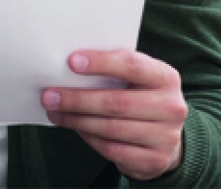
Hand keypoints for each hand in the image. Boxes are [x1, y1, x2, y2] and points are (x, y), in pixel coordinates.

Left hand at [41, 50, 187, 180]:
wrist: (165, 134)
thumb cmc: (139, 95)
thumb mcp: (135, 78)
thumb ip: (112, 69)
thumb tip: (65, 66)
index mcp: (165, 77)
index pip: (132, 65)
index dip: (101, 63)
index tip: (71, 62)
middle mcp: (172, 107)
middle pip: (116, 102)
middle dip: (77, 99)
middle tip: (49, 96)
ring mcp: (166, 136)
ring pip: (111, 128)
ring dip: (77, 120)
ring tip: (55, 112)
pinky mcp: (155, 159)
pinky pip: (112, 149)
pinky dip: (88, 138)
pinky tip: (75, 128)